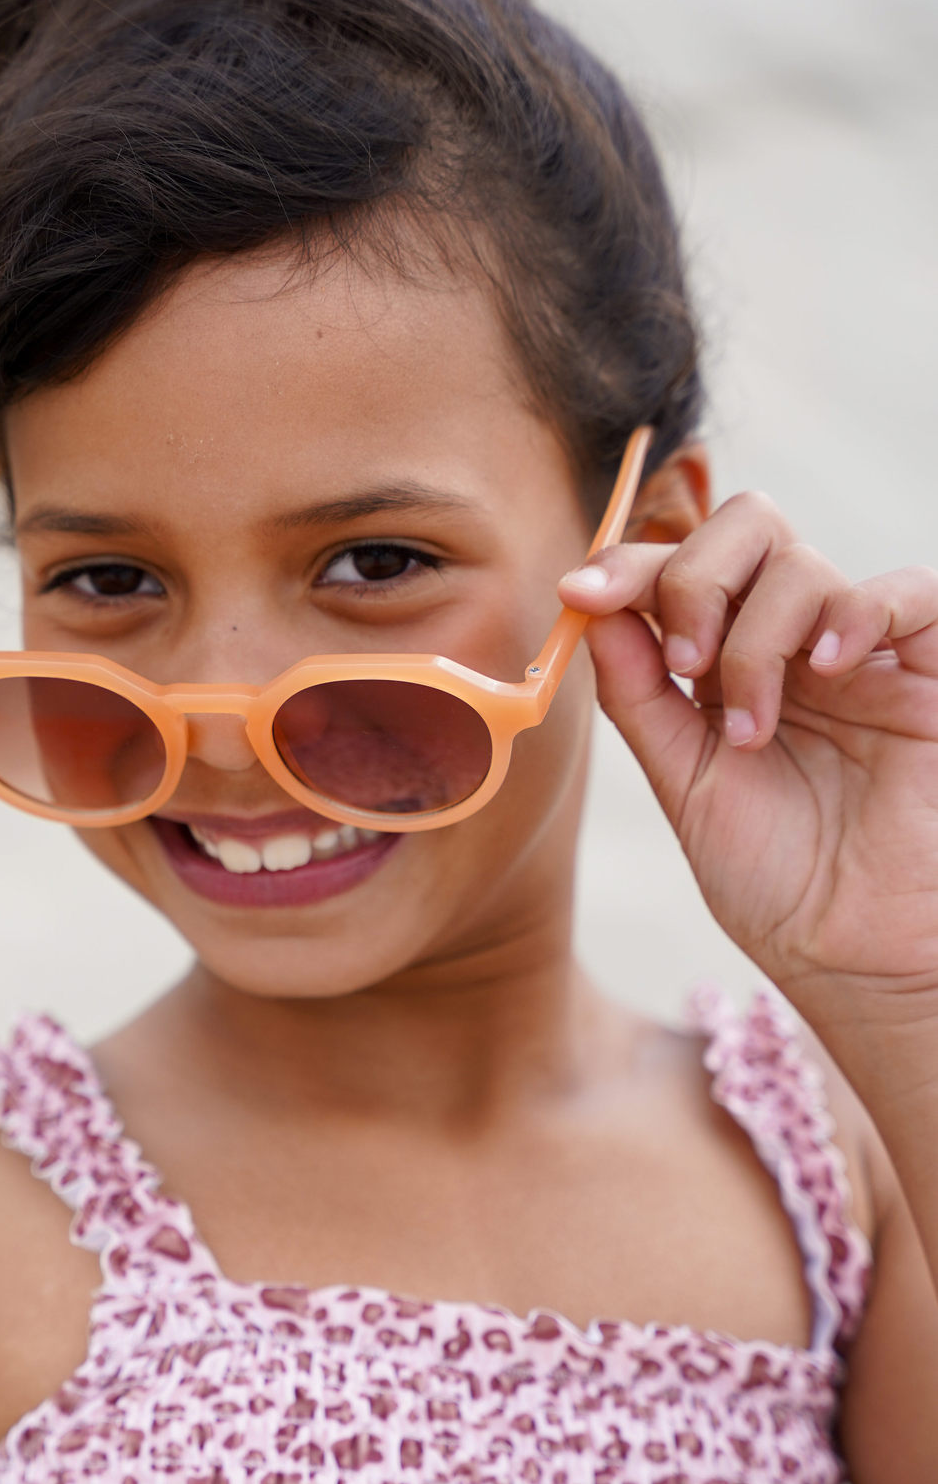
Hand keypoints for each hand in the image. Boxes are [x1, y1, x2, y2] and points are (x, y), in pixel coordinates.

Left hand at [559, 491, 937, 1020]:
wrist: (853, 954)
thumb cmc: (775, 882)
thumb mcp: (685, 784)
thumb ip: (641, 696)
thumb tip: (592, 607)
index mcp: (726, 664)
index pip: (679, 570)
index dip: (629, 565)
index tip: (581, 591)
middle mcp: (791, 644)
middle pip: (746, 529)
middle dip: (695, 575)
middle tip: (687, 661)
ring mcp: (859, 653)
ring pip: (803, 564)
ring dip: (759, 637)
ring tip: (755, 730)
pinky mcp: (929, 672)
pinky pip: (908, 591)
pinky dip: (857, 611)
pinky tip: (826, 668)